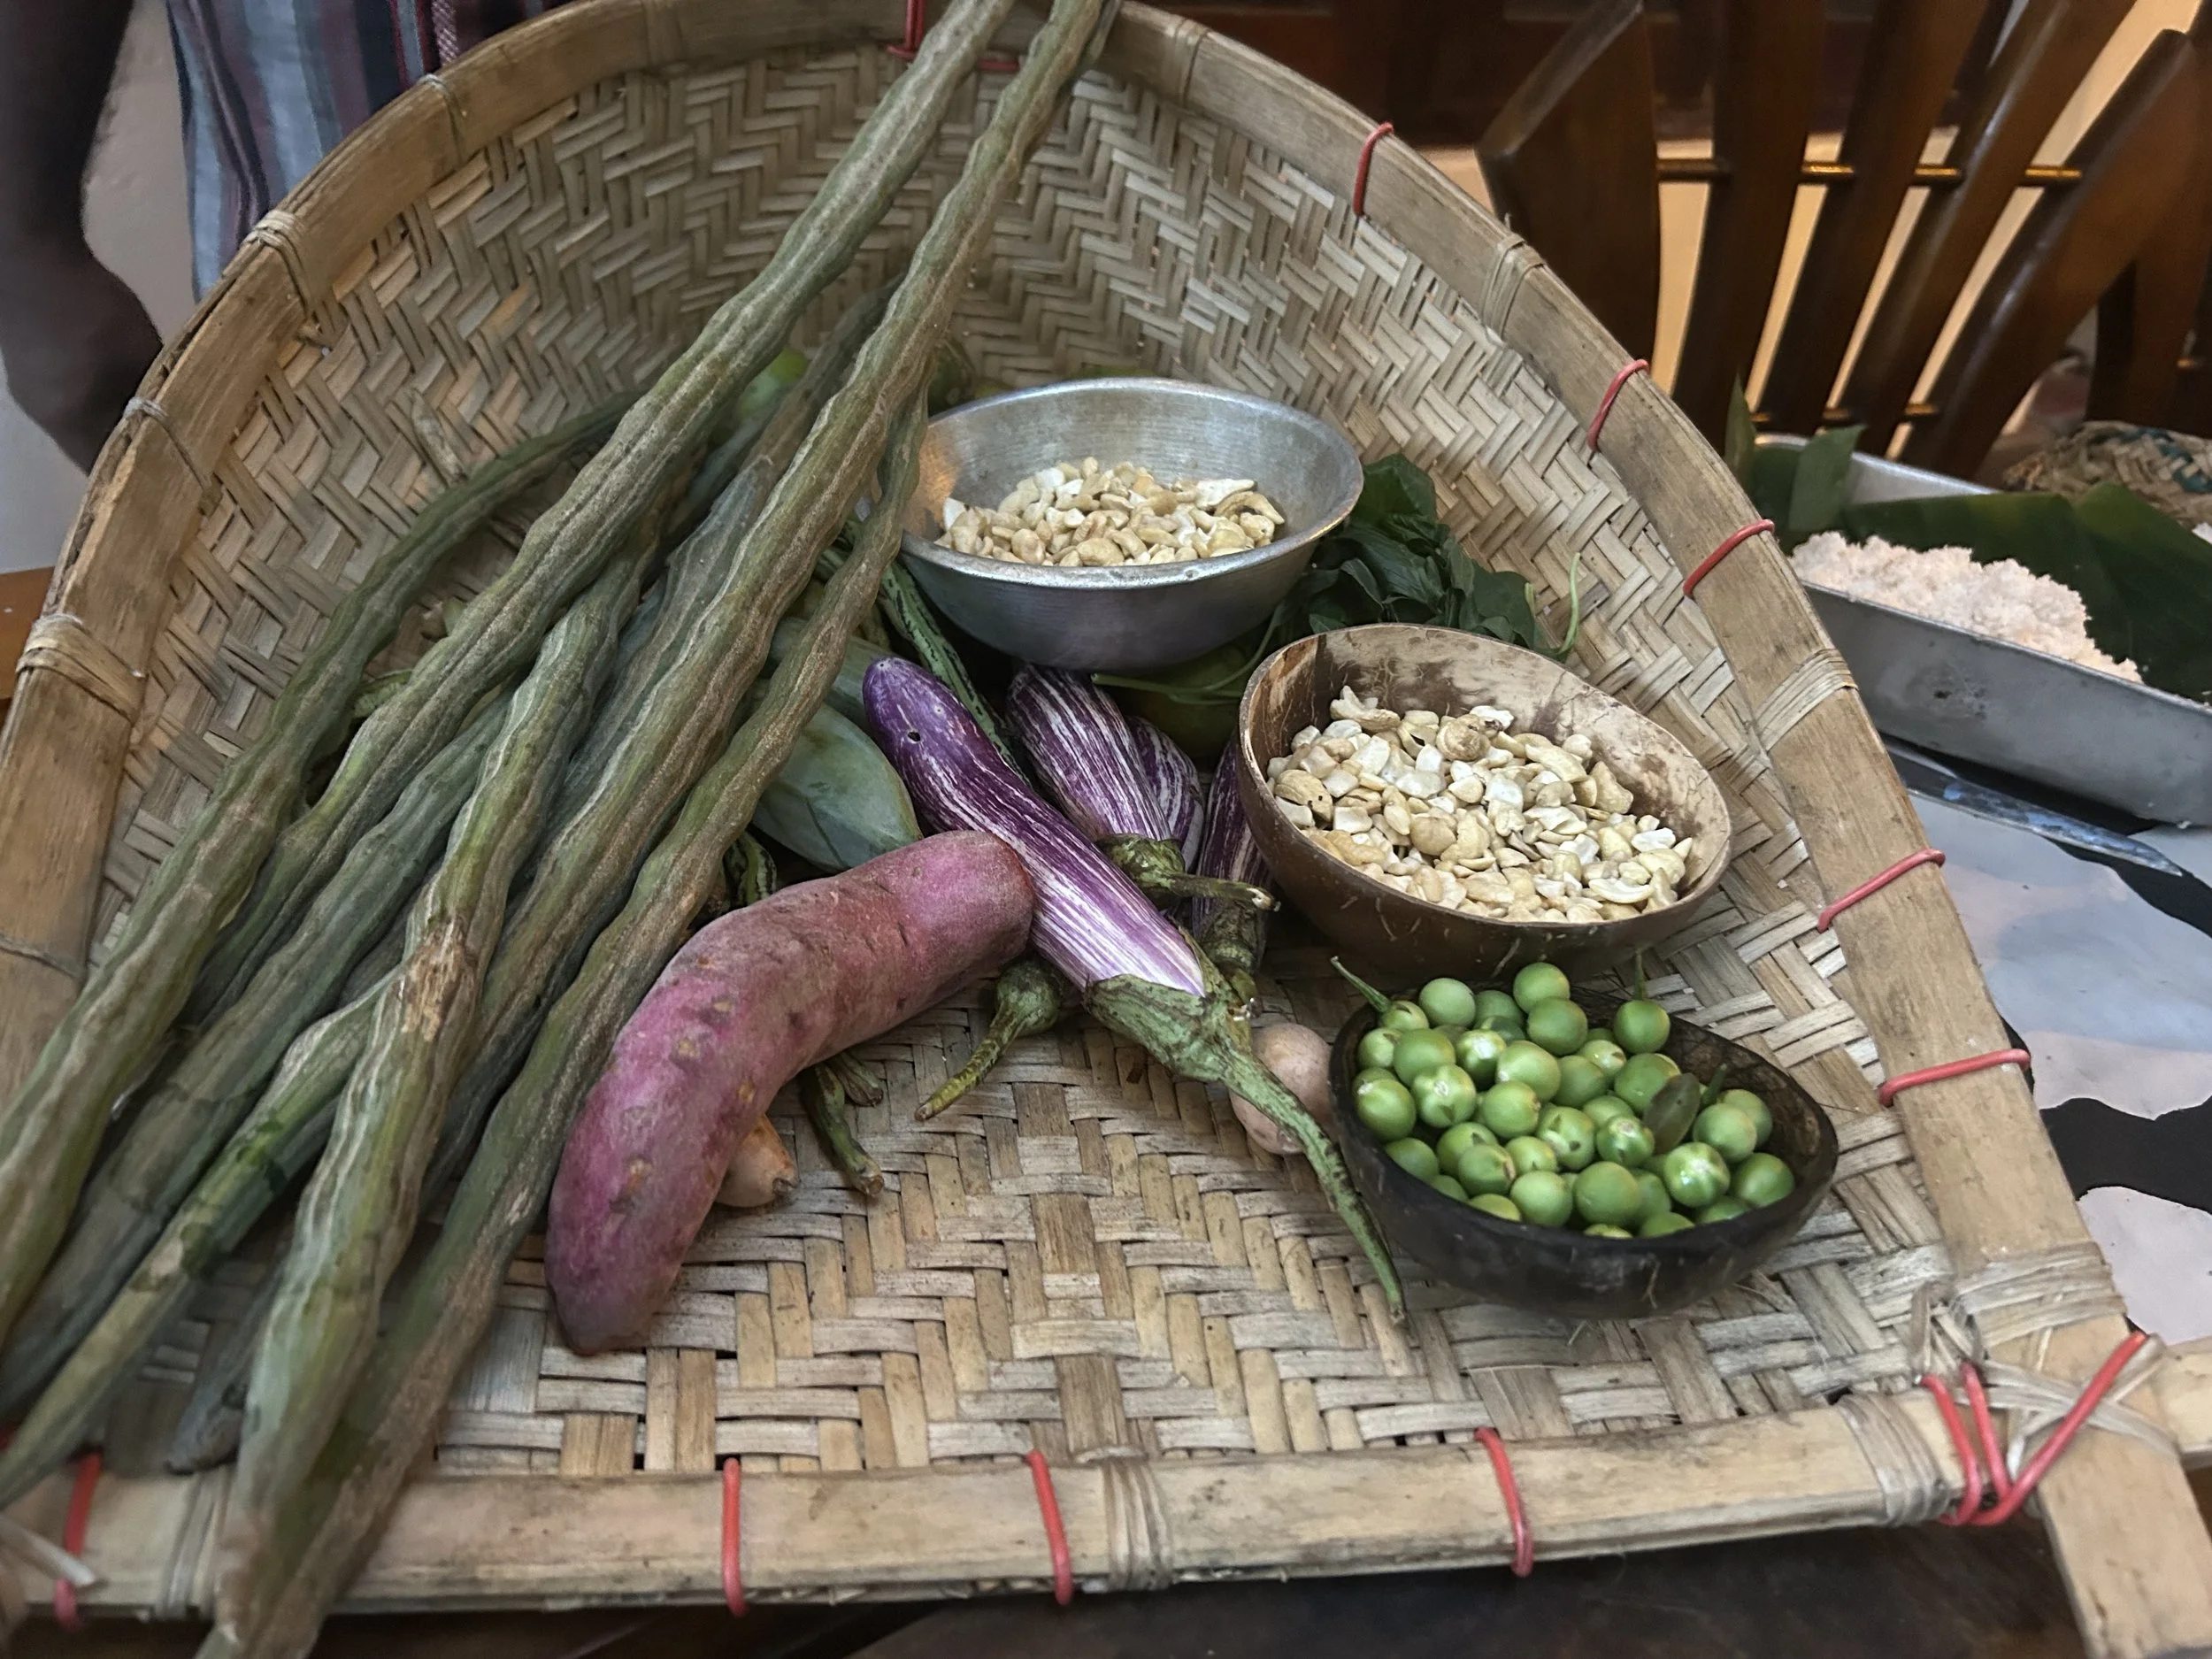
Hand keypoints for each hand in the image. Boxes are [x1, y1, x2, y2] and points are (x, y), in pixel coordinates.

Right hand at [0, 235, 159, 471]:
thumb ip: (156, 394)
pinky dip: (94, 399)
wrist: (30, 252)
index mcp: (70, 420)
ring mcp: (31, 390)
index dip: (143, 474)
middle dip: (130, 448)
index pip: (109, 469)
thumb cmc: (90, 306)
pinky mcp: (26, 366)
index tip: (179, 475)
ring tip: (149, 412)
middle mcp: (44, 415)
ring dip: (112, 421)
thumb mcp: (140, 354)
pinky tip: (115, 381)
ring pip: (81, 423)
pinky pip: (68, 398)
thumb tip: (178, 425)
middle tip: (172, 445)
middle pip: (93, 449)